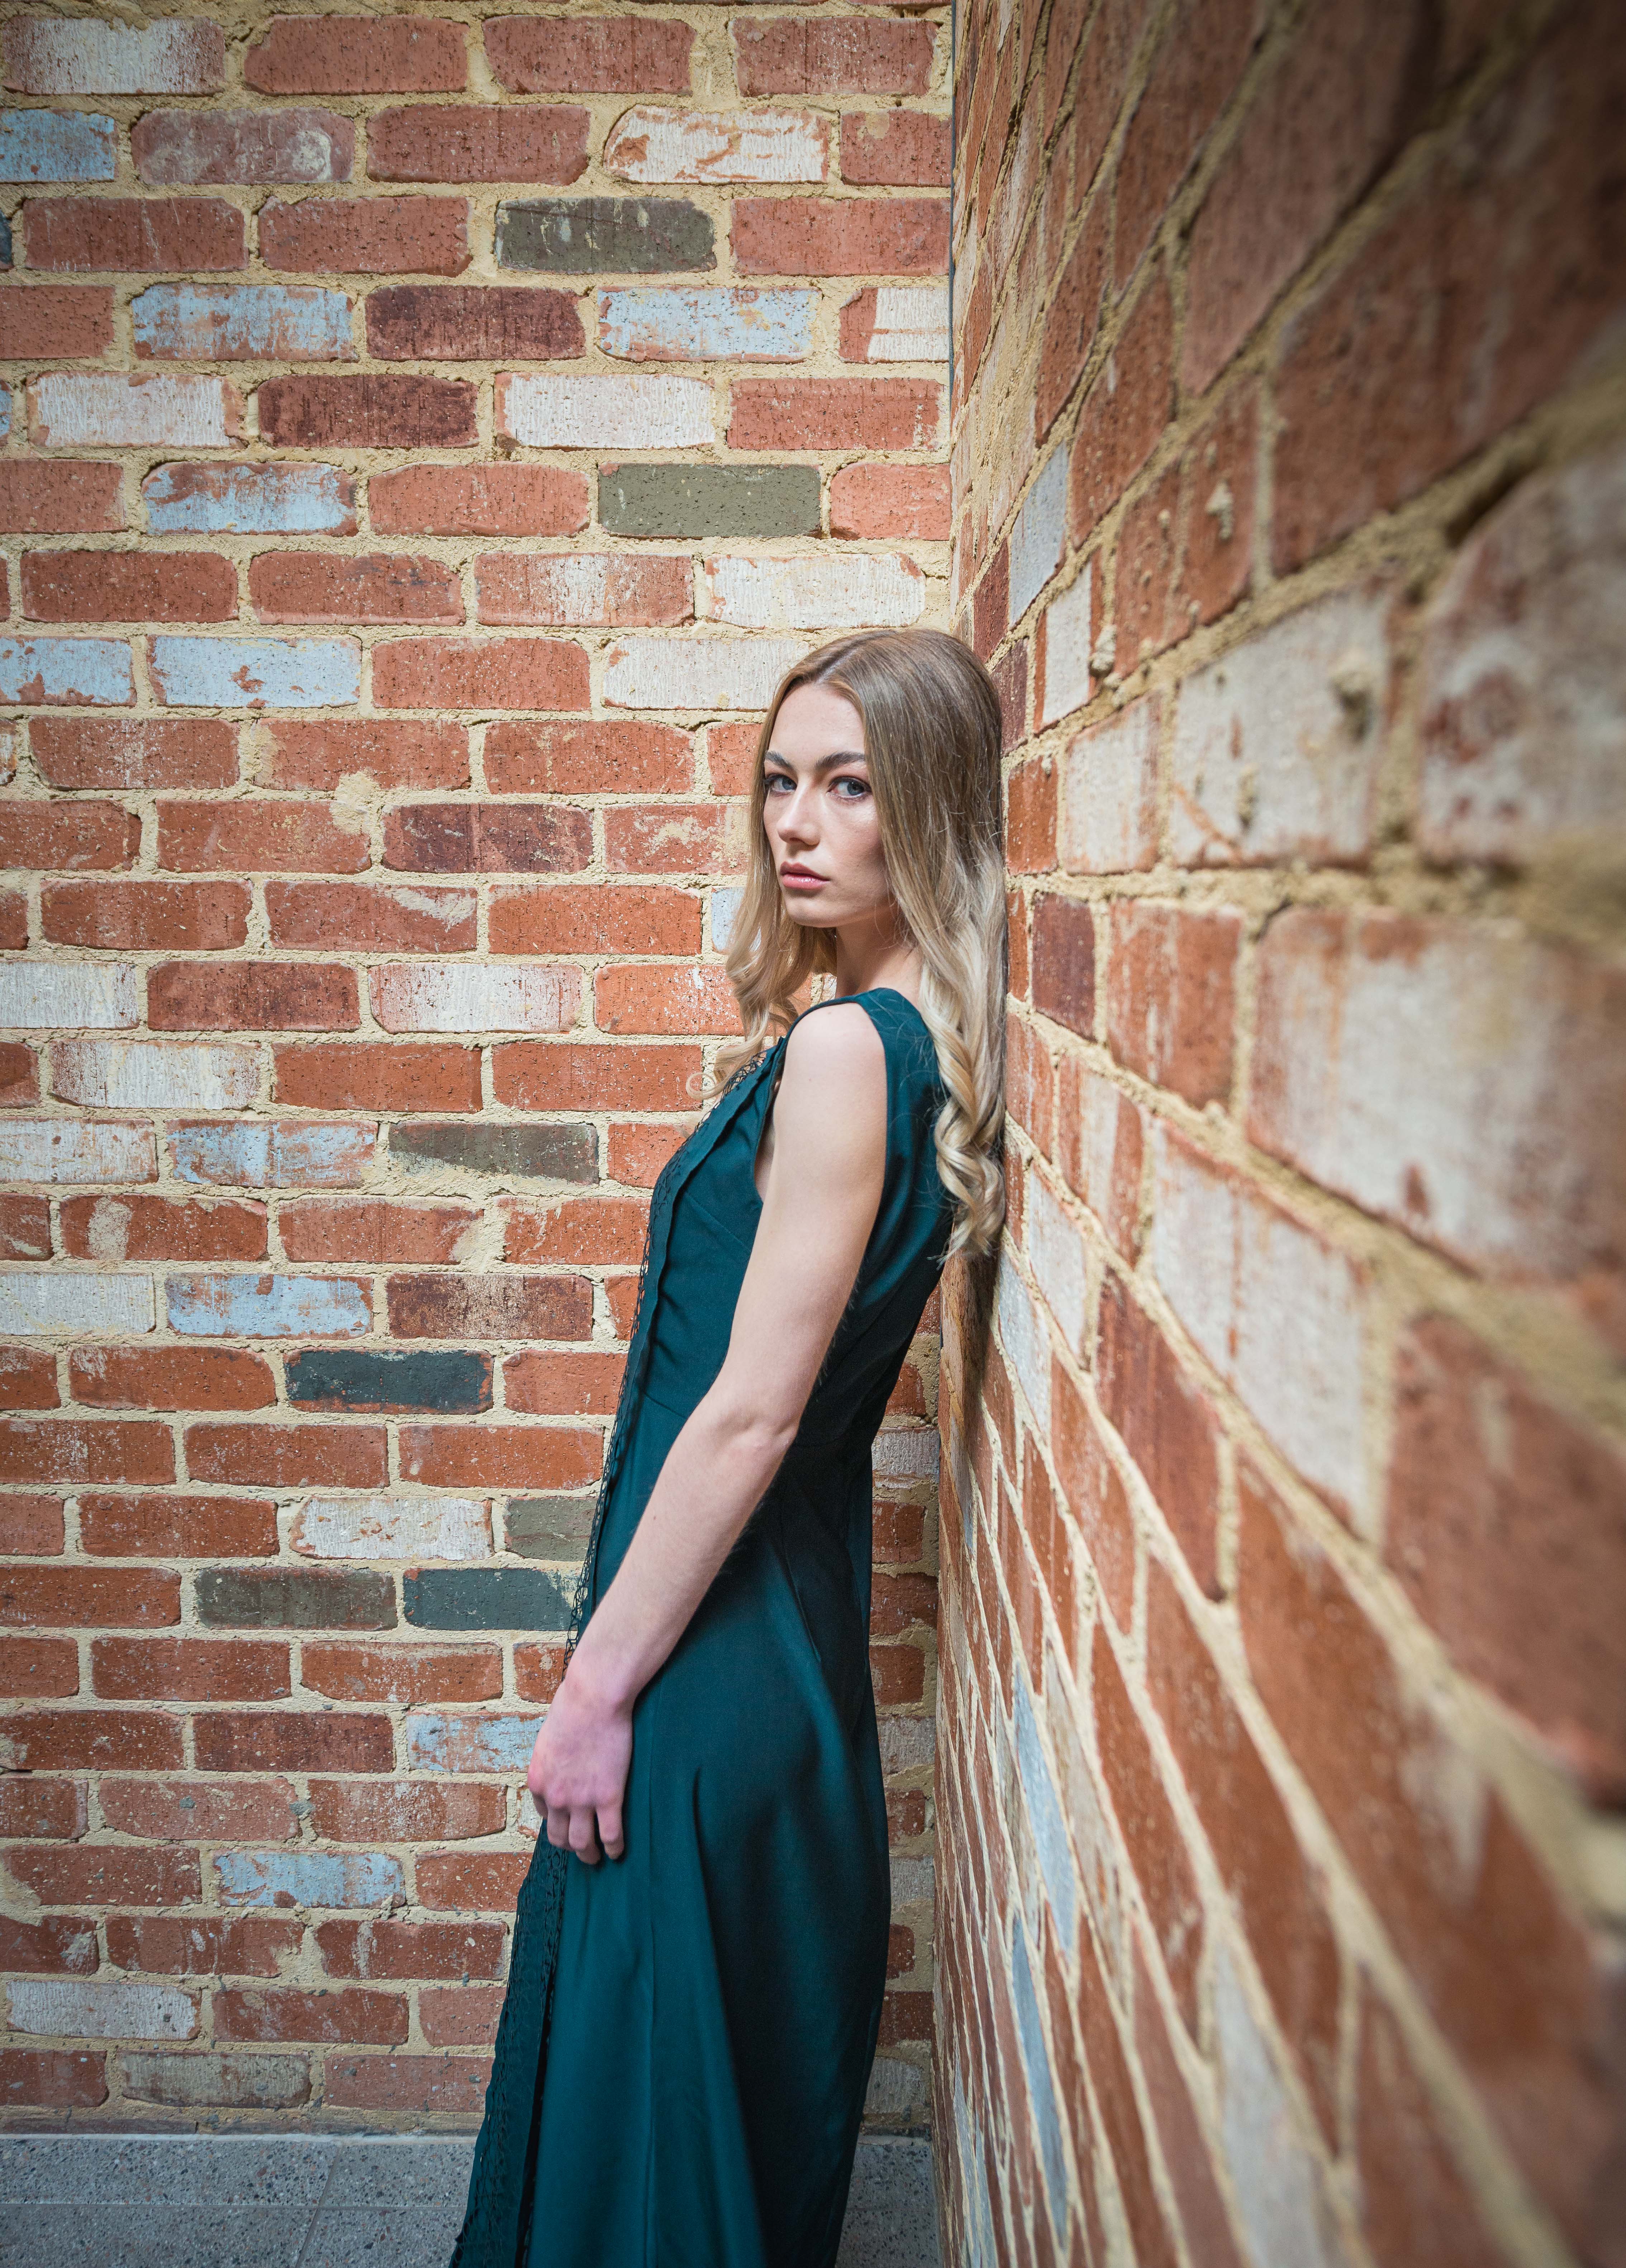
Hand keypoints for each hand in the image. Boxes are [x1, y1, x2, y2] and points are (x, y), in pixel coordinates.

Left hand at [526, 1664, 631, 1864]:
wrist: (593, 1699)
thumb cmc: (574, 1707)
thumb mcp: (550, 1736)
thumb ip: (553, 1758)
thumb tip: (563, 1763)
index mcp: (539, 1780)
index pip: (544, 1813)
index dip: (557, 1820)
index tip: (568, 1821)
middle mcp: (555, 1797)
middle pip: (559, 1837)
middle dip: (570, 1846)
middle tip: (581, 1849)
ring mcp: (581, 1800)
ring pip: (582, 1843)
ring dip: (589, 1854)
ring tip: (599, 1857)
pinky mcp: (608, 1797)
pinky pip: (610, 1834)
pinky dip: (614, 1847)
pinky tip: (618, 1850)